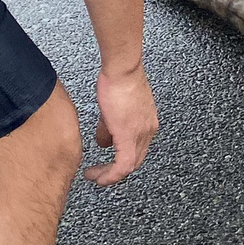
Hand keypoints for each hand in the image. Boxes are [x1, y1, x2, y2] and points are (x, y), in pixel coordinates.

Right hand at [84, 63, 156, 185]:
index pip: (138, 150)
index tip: (107, 165)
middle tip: (99, 173)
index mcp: (148, 123)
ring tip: (95, 175)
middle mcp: (148, 130)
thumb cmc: (119, 78)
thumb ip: (110, 126)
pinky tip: (96, 176)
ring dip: (110, 174)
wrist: (122, 69)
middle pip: (135, 161)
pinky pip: (122, 166)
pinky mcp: (129, 135)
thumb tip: (103, 141)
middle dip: (115, 171)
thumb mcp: (114, 108)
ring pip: (129, 166)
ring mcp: (142, 134)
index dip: (121, 160)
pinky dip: (109, 175)